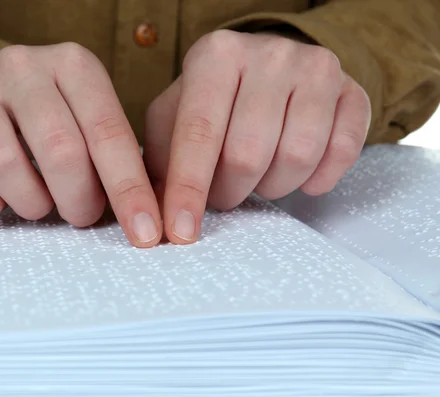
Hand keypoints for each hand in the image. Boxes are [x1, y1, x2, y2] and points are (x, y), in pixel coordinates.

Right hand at [0, 43, 161, 246]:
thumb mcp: (88, 120)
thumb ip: (113, 158)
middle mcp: (22, 66)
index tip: (146, 234)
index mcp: (73, 65)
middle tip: (80, 215)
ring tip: (38, 205)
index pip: (108, 133)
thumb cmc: (53, 118)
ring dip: (29, 202)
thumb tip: (145, 218)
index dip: (129, 190)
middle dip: (77, 199)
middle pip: (59, 150)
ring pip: (3, 162)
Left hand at [144, 30, 370, 243]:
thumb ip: (159, 162)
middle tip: (223, 192)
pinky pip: (343, 151)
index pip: (199, 133)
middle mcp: (268, 54)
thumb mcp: (172, 118)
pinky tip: (300, 177)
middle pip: (248, 153)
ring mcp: (316, 69)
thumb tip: (152, 216)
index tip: (180, 232)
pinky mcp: (353, 90)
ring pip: (297, 156)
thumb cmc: (214, 101)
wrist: (269, 68)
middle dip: (229, 191)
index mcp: (215, 55)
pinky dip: (319, 179)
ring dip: (272, 186)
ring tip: (257, 178)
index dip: (188, 189)